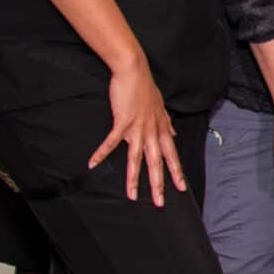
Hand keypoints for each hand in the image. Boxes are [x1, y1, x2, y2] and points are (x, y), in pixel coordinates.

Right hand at [91, 60, 184, 204]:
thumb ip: (166, 122)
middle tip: (159, 203)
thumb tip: (173, 131)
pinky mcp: (122, 122)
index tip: (181, 187)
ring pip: (136, 159)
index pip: (172, 155)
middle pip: (156, 163)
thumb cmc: (145, 88)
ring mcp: (138, 128)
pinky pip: (111, 142)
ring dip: (133, 178)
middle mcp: (152, 131)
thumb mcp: (161, 107)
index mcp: (161, 128)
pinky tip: (92, 164)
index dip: (176, 172)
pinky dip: (101, 153)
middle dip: (158, 184)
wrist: (134, 71)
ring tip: (131, 195)